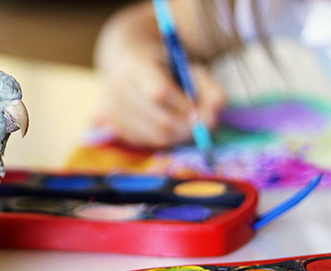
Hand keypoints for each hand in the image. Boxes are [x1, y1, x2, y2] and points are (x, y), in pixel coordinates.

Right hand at [98, 56, 225, 148]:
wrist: (128, 65)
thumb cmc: (163, 66)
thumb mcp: (187, 67)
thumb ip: (207, 85)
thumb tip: (219, 106)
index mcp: (135, 66)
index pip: (159, 93)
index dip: (185, 105)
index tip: (202, 109)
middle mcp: (118, 90)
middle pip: (160, 120)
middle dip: (189, 126)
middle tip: (206, 123)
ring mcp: (114, 112)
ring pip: (156, 136)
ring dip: (181, 135)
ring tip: (190, 123)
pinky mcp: (116, 128)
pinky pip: (148, 143)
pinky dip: (167, 139)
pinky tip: (172, 125)